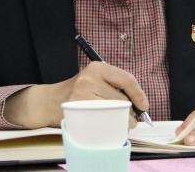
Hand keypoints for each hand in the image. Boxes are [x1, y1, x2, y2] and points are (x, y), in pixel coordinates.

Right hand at [5, 62, 149, 128]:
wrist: (50, 100)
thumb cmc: (79, 92)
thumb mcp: (96, 80)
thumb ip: (114, 86)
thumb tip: (140, 103)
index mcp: (98, 67)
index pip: (126, 79)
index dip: (139, 94)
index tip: (144, 106)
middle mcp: (89, 78)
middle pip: (121, 99)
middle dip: (130, 112)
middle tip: (131, 119)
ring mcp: (82, 94)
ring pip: (113, 112)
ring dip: (122, 121)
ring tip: (121, 124)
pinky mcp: (77, 109)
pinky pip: (102, 121)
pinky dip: (110, 127)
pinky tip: (109, 127)